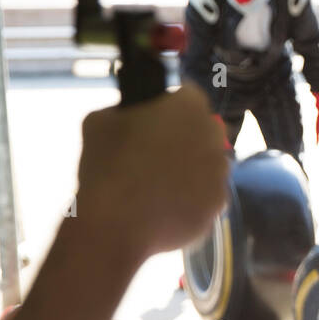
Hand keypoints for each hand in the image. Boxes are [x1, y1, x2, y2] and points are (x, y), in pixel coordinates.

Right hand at [76, 86, 228, 259]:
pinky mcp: (218, 203)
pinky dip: (191, 201)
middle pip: (202, 131)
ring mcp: (220, 172)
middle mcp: (213, 135)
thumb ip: (122, 111)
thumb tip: (128, 116)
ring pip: (207, 165)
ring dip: (190, 170)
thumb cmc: (105, 165)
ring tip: (158, 187)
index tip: (151, 123)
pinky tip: (166, 208)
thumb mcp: (98, 121)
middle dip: (184, 139)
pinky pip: (206, 196)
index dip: (168, 108)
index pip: (186, 96)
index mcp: (188, 106)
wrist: (115, 222)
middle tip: (153, 157)